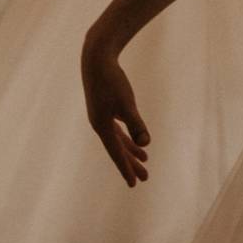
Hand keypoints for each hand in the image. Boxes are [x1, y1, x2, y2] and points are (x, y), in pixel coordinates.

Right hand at [81, 32, 149, 187]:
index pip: (116, 153)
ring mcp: (102, 116)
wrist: (96, 58)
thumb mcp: (127, 104)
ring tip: (145, 159)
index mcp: (102, 127)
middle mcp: (100, 125)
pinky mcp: (105, 107)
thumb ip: (136, 124)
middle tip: (145, 178)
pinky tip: (135, 138)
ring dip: (131, 149)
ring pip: (118, 138)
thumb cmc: (112, 80)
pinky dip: (127, 135)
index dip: (126, 169)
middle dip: (132, 163)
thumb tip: (145, 143)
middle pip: (118, 149)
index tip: (135, 184)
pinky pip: (117, 128)